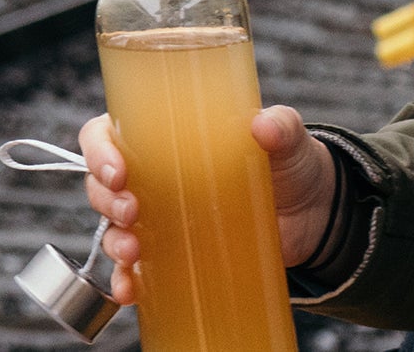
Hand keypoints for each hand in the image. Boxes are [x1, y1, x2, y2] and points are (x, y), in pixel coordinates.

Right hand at [78, 106, 340, 303]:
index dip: (99, 149)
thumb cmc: (290, 163)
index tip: (118, 170)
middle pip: (101, 184)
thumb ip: (280, 127)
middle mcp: (153, 175)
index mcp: (166, 136)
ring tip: (134, 251)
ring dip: (114, 241)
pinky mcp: (173, 254)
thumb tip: (264, 125)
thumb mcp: (288, 137)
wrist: (313, 213)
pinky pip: (135, 270)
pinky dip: (126, 281)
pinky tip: (131, 289)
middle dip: (106, 199)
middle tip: (131, 210)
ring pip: (112, 227)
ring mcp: (160, 218)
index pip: (107, 133)